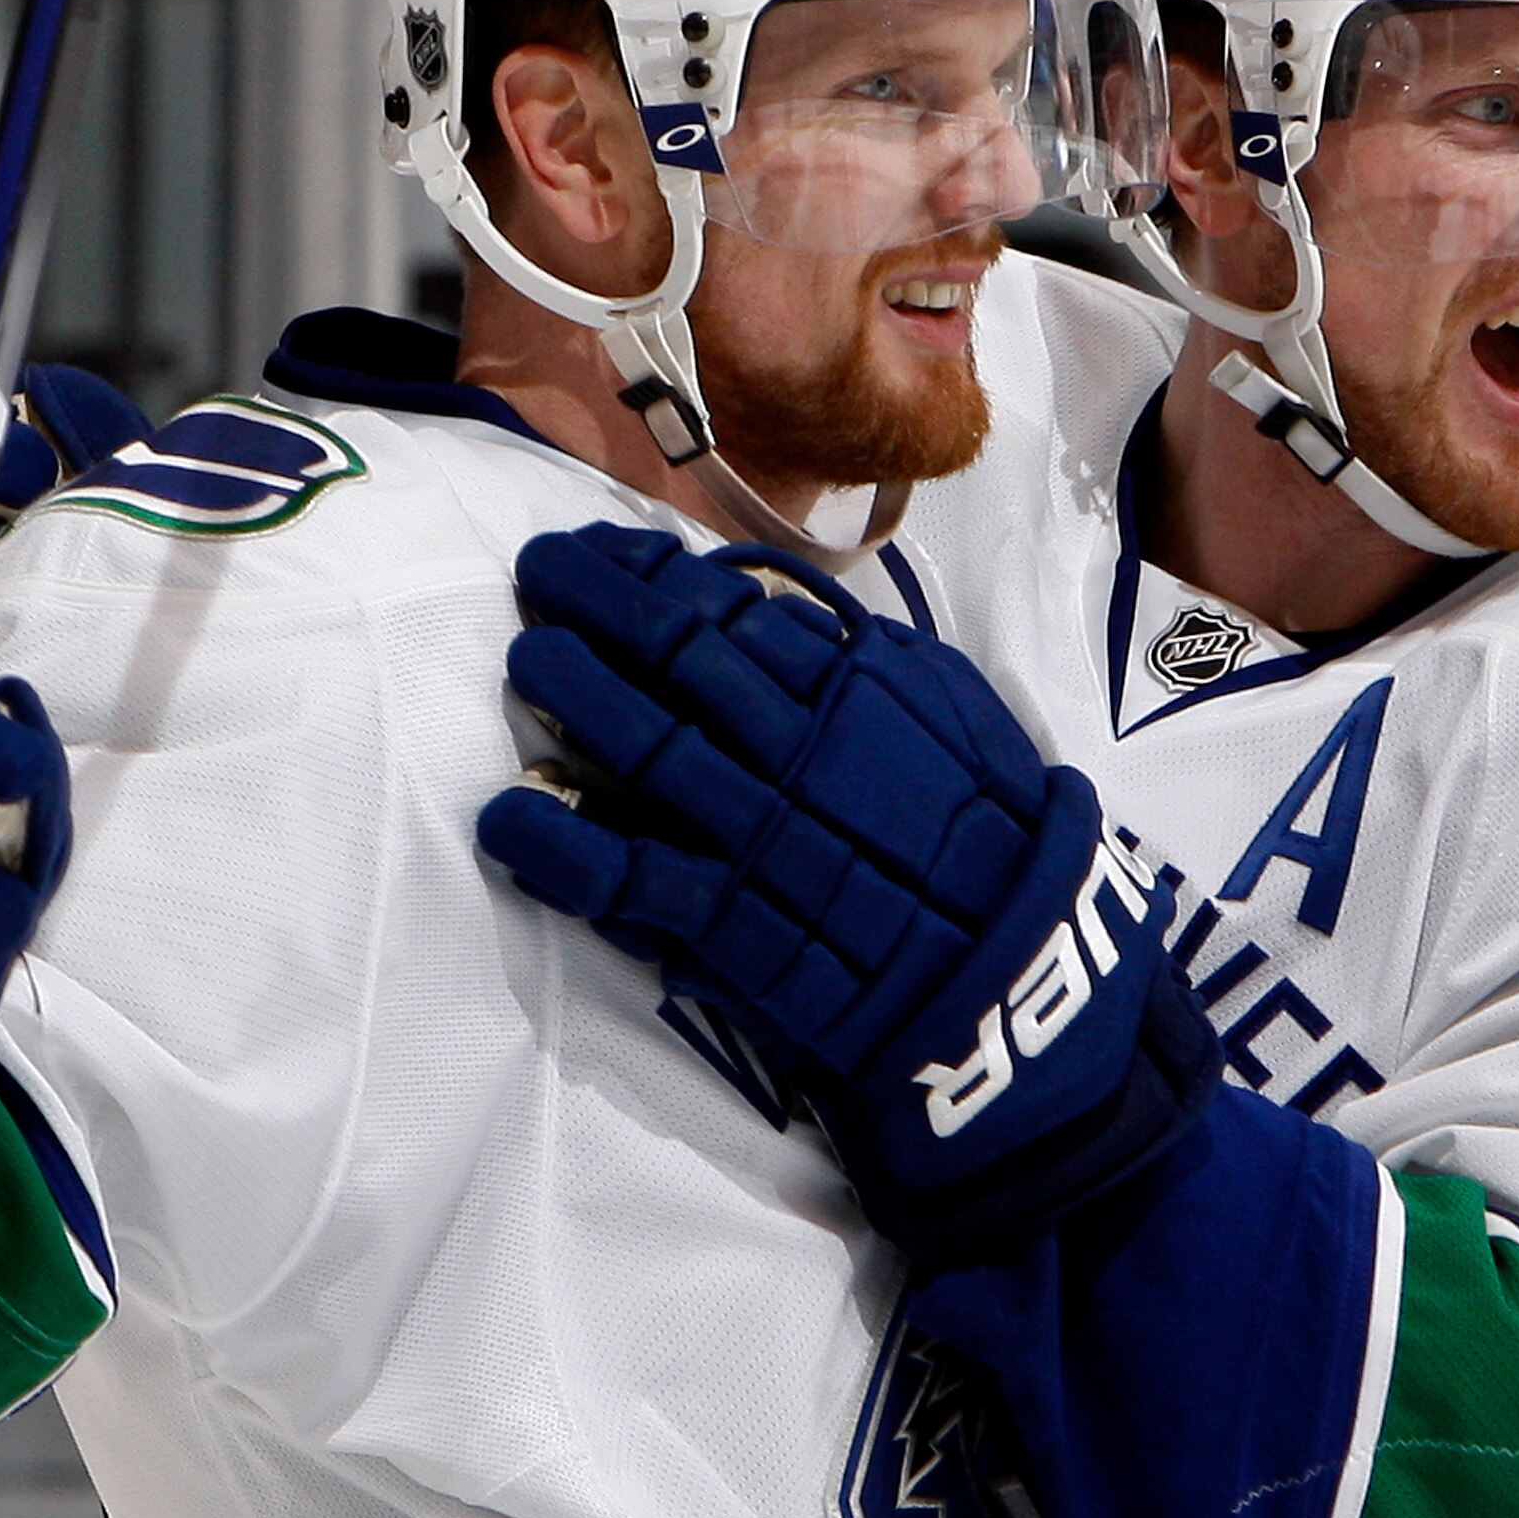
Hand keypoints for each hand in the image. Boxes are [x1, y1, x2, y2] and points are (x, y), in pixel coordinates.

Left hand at [476, 524, 1219, 1264]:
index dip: (655, 572)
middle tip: (540, 577)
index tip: (609, 552)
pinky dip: (557, 846)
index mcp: (855, 688)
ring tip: (528, 661)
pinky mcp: (729, 924)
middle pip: (675, 655)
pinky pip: (627, 875)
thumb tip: (782, 610)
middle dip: (595, 604)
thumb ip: (865, 658)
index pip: (732, 606)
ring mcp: (757, 835)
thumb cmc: (990, 830)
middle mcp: (797, 747)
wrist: (1010, 965)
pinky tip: (508, 819)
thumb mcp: (950, 710)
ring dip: (570, 694)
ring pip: (641, 746)